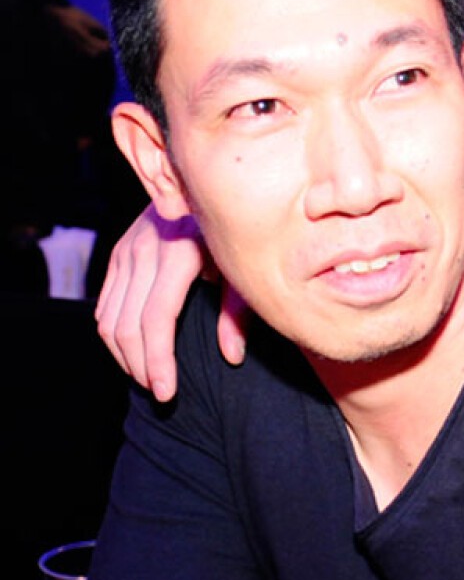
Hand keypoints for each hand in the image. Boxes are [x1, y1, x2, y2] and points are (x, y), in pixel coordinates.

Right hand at [95, 205, 247, 400]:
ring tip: (148, 377)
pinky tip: (134, 351)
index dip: (159, 360)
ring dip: (124, 355)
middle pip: (128, 324)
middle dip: (140, 366)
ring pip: (109, 318)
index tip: (166, 391)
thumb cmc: (234, 231)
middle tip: (159, 392)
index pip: (157, 319)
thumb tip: (232, 357)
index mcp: (180, 251)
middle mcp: (147, 248)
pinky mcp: (118, 252)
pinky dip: (114, 334)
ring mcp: (128, 248)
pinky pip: (104, 304)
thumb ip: (237, 312)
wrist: (208, 187)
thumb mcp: (242, 267)